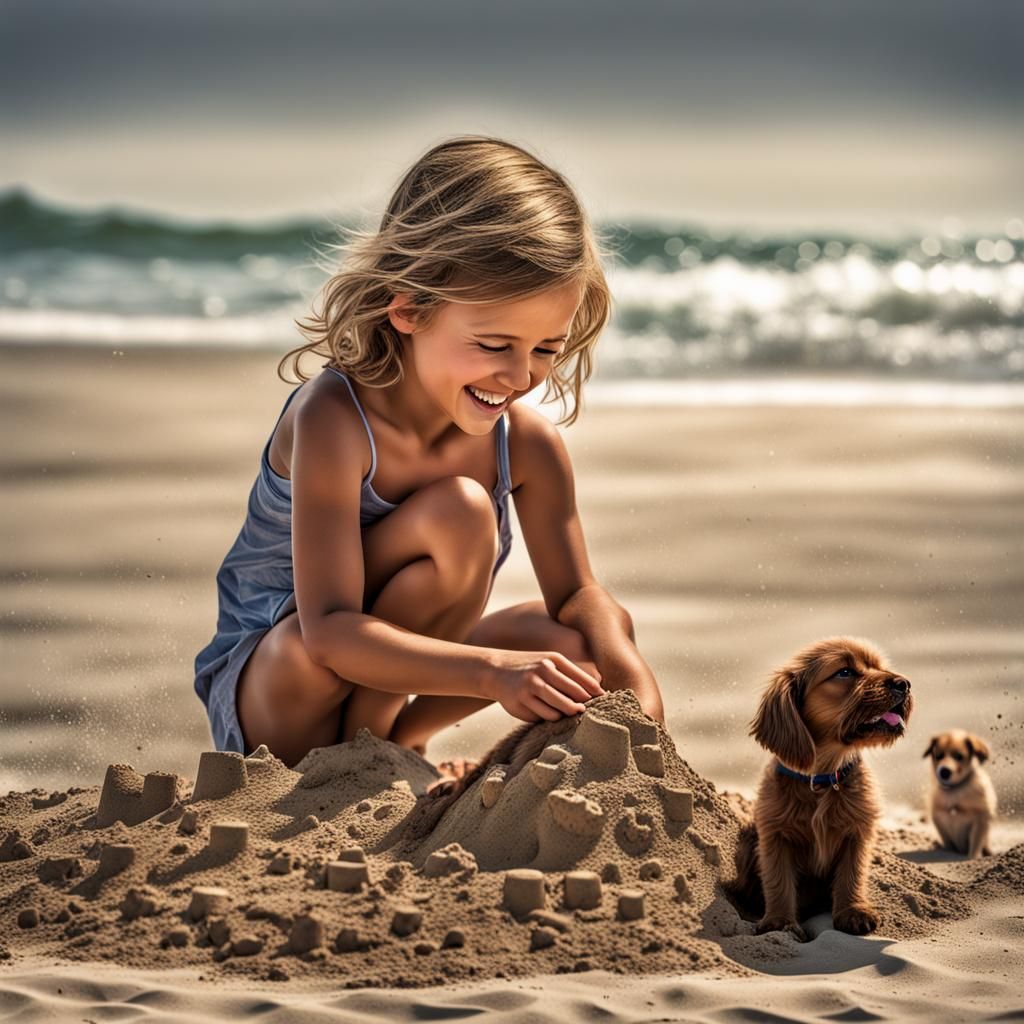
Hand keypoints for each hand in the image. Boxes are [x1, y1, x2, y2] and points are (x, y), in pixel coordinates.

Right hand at [482, 650, 603, 723]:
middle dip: (583, 706)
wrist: (495, 670)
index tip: (604, 701)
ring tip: (566, 712)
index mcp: (553, 660)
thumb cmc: (530, 668)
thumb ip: (571, 674)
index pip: (582, 680)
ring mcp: (530, 689)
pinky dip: (550, 717)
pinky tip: (547, 711)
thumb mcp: (549, 662)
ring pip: (560, 710)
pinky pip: (544, 717)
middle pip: (574, 697)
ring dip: (566, 714)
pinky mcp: (520, 704)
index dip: (595, 693)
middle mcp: (542, 672)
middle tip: (585, 711)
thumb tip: (598, 691)